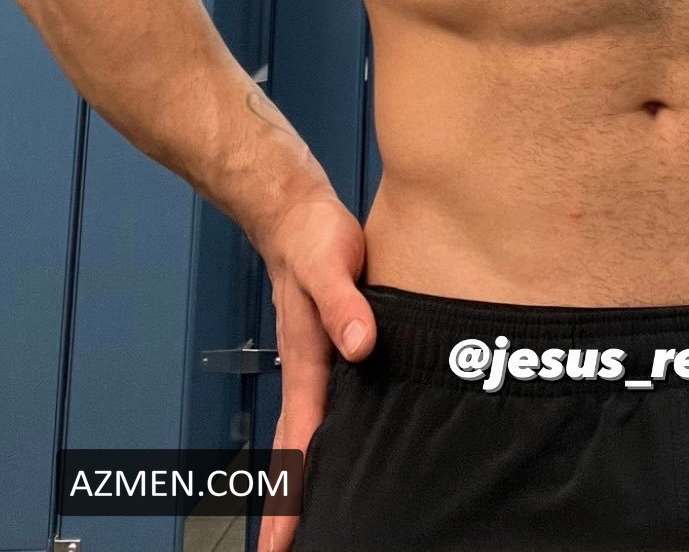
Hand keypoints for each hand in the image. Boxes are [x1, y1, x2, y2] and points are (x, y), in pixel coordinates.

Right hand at [256, 192, 376, 551]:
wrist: (296, 212)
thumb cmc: (314, 237)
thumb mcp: (331, 263)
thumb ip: (345, 303)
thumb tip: (362, 346)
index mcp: (307, 360)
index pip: (300, 440)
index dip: (294, 492)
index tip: (283, 541)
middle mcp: (306, 370)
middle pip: (293, 451)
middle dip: (285, 506)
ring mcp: (312, 363)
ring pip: (302, 434)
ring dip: (298, 479)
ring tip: (298, 525)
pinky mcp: (326, 349)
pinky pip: (318, 410)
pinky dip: (314, 444)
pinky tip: (330, 457)